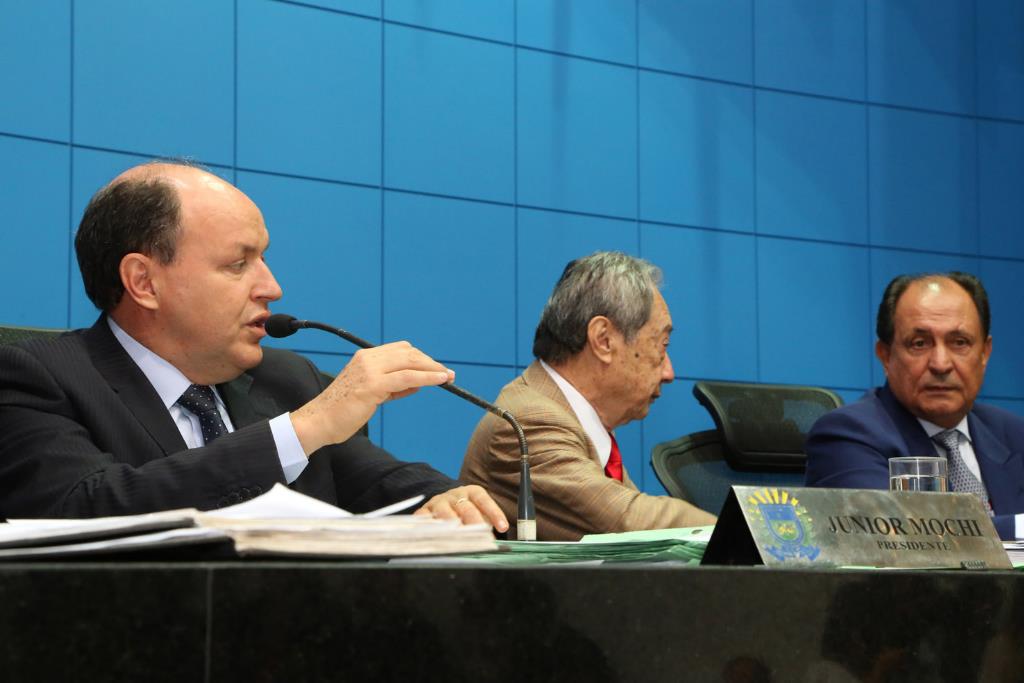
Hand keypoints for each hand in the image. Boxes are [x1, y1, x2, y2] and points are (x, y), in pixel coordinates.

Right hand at [291, 341, 453, 453]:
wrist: (319, 422)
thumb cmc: (342, 411)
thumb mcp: (371, 394)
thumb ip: (392, 387)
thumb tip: (417, 384)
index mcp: (365, 357)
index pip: (401, 350)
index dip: (422, 358)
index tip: (437, 369)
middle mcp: (367, 358)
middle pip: (409, 353)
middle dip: (431, 363)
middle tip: (448, 374)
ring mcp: (370, 370)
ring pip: (410, 362)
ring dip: (433, 369)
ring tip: (448, 377)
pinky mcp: (373, 385)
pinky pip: (407, 377)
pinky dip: (427, 377)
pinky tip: (439, 381)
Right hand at [414, 485, 508, 532]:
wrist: (443, 501)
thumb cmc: (466, 510)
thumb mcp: (479, 512)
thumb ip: (486, 523)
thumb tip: (493, 541)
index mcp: (472, 492)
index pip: (484, 500)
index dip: (494, 513)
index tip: (503, 527)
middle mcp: (455, 495)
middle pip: (466, 508)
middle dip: (474, 523)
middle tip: (481, 537)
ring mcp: (439, 501)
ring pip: (445, 512)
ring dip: (452, 526)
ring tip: (459, 538)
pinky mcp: (425, 510)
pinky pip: (425, 518)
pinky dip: (429, 527)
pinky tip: (435, 536)